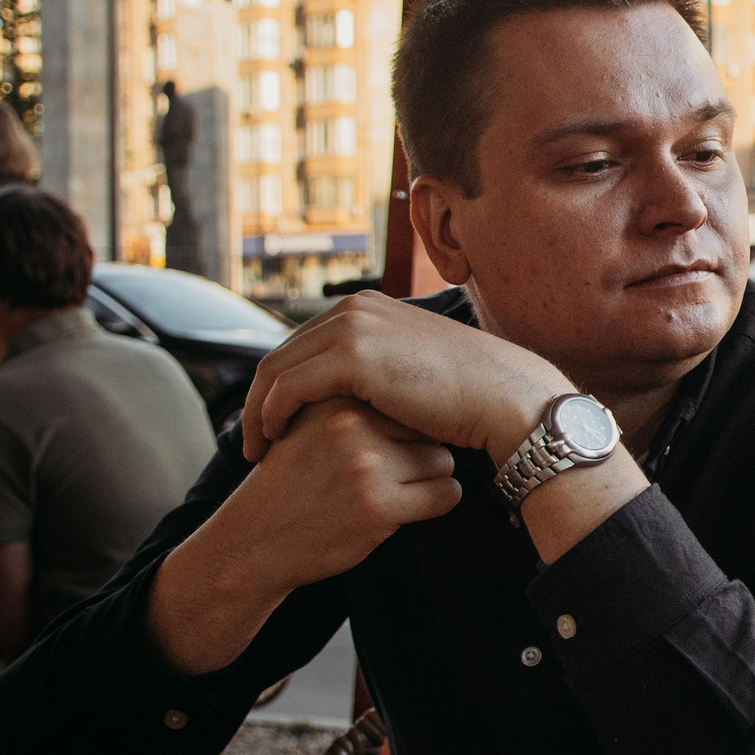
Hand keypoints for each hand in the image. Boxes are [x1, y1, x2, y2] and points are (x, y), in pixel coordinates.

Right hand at [147, 399, 462, 675]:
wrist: (252, 541)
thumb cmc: (291, 484)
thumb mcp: (309, 426)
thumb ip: (353, 407)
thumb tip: (424, 397)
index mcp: (335, 399)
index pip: (406, 401)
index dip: (404, 429)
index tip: (387, 450)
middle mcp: (350, 425)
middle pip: (429, 430)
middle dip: (418, 454)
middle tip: (390, 477)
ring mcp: (365, 465)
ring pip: (443, 461)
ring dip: (428, 480)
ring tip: (392, 493)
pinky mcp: (378, 505)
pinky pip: (446, 494)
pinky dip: (436, 503)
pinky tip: (405, 511)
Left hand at [240, 291, 567, 465]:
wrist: (502, 397)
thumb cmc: (468, 396)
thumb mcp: (412, 370)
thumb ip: (379, 369)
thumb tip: (355, 396)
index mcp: (368, 307)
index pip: (303, 344)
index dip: (279, 384)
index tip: (271, 422)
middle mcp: (355, 307)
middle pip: (282, 353)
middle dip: (258, 397)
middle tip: (251, 439)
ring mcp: (353, 326)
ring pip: (276, 369)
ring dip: (257, 411)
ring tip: (256, 448)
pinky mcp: (352, 355)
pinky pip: (288, 387)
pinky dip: (271, 415)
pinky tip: (273, 441)